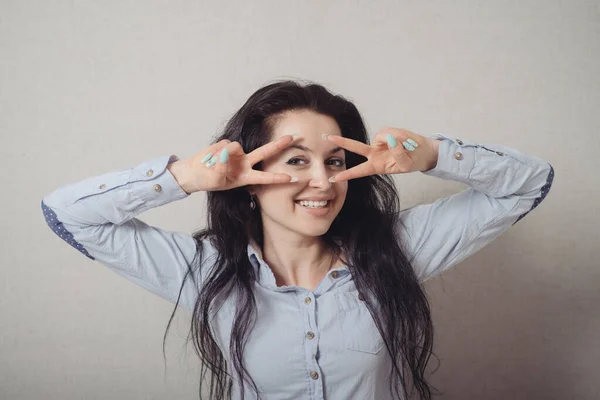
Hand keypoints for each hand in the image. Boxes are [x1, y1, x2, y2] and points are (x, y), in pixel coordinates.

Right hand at [174, 135, 296, 192]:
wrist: (194, 172)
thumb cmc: (207, 180)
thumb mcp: (215, 180)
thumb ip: (221, 168)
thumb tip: (226, 153)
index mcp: (245, 177)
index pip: (263, 177)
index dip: (276, 178)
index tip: (291, 178)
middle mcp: (244, 163)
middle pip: (264, 153)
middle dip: (277, 145)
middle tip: (292, 138)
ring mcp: (236, 153)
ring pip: (235, 146)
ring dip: (222, 154)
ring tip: (211, 163)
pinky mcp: (226, 144)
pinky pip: (223, 144)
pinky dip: (215, 151)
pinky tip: (210, 157)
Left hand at [325, 127, 439, 181]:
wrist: (422, 152)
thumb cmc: (412, 161)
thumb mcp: (405, 164)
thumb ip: (397, 153)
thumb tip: (390, 139)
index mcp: (376, 166)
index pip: (359, 171)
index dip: (347, 174)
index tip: (334, 178)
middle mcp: (374, 153)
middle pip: (356, 147)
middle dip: (342, 142)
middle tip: (328, 137)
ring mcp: (379, 142)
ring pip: (381, 137)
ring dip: (395, 140)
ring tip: (407, 145)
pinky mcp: (386, 132)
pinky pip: (389, 131)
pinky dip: (399, 135)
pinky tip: (406, 139)